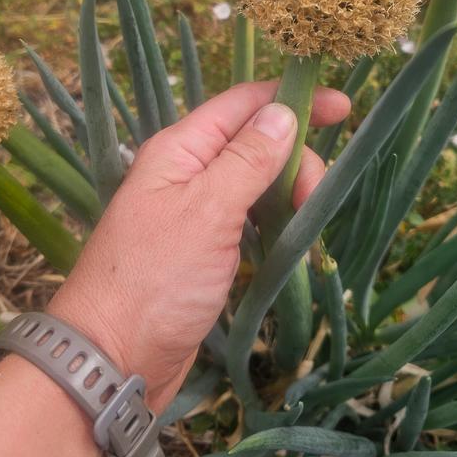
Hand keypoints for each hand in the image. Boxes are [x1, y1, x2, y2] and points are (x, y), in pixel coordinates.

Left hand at [49, 81, 349, 410]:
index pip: (243, 103)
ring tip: (306, 223)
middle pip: (255, 142)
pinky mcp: (205, 249)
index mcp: (180, 149)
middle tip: (314, 198)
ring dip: (289, 192)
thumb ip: (248, 159)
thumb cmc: (156, 279)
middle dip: (295, 159)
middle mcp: (187, 172)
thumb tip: (283, 112)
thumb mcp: (208, 211)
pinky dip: (276, 223)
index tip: (343, 107)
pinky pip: (250, 219)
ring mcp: (196, 212)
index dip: (293, 98)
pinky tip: (291, 239)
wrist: (113, 358)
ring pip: (257, 182)